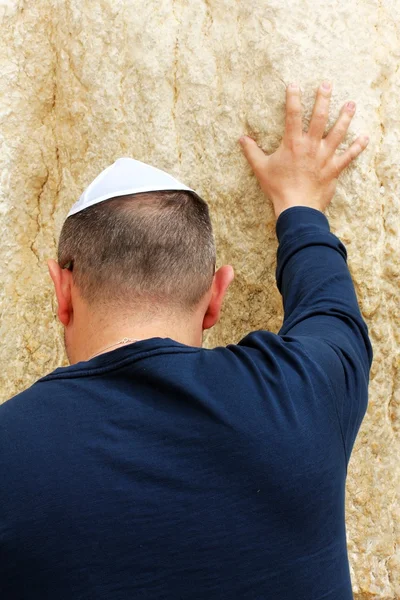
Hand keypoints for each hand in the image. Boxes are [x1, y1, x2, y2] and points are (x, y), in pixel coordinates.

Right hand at [238, 81, 369, 218]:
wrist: (297, 207)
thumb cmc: (278, 188)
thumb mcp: (261, 169)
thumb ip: (251, 152)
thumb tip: (242, 139)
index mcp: (293, 143)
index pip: (293, 115)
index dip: (293, 98)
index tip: (294, 85)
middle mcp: (311, 146)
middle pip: (320, 117)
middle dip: (324, 99)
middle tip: (327, 85)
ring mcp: (325, 156)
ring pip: (338, 132)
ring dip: (345, 117)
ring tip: (351, 104)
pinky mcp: (334, 169)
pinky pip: (349, 156)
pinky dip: (357, 147)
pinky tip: (365, 138)